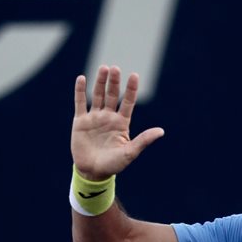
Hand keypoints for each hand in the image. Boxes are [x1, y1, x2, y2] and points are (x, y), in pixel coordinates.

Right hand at [71, 65, 164, 180]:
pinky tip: (82, 78)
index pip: (127, 102)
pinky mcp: (80, 121)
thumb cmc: (113, 165)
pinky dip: (80, 91)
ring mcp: (94, 118)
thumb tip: (161, 131)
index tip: (134, 75)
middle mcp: (108, 117)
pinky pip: (80, 103)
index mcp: (121, 123)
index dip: (131, 89)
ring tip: (103, 68)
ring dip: (100, 82)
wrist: (92, 172)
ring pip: (97, 95)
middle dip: (114, 82)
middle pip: (112, 95)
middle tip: (115, 68)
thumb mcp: (130, 153)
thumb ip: (143, 140)